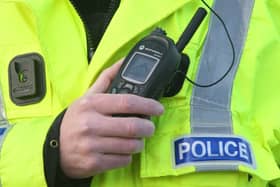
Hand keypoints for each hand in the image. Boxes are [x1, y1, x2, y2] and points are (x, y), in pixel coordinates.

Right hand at [59, 60, 163, 177]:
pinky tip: (122, 151)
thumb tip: (124, 60)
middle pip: (132, 126)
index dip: (148, 105)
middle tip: (149, 128)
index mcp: (91, 104)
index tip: (158, 108)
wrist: (56, 148)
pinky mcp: (94, 163)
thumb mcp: (87, 97)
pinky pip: (122, 160)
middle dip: (147, 128)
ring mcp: (91, 145)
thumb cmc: (76, 120)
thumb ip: (107, 78)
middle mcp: (90, 124)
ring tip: (136, 139)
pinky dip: (127, 156)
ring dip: (138, 143)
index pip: (127, 102)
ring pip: (130, 145)